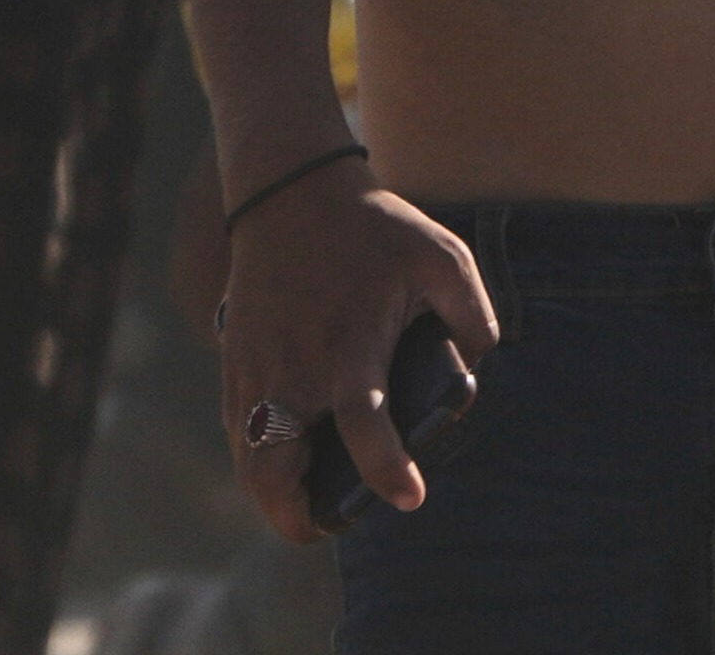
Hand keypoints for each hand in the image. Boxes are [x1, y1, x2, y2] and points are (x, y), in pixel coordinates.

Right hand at [211, 153, 500, 536]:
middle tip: (337, 521)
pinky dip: (259, 460)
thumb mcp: (444, 256)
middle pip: (274, 477)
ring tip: (317, 498)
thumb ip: (473, 314)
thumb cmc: (374, 228)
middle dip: (302, 518)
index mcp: (348, 350)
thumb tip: (480, 364)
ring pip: (249, 465)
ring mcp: (254, 374)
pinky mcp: (234, 366)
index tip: (409, 498)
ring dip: (276, 495)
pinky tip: (294, 455)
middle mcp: (293, 373)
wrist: (291, 193)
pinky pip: (238, 434)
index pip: (365, 431)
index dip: (387, 474)